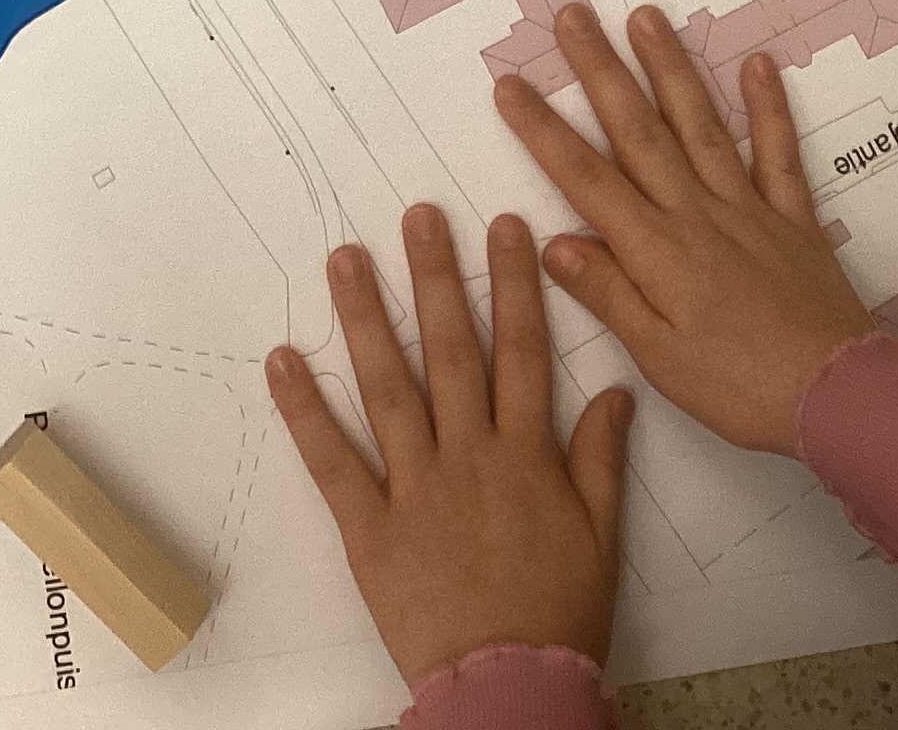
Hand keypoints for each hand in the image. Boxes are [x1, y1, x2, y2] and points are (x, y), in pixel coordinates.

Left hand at [265, 205, 631, 689]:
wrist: (511, 684)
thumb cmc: (560, 615)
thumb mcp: (603, 535)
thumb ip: (602, 458)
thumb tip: (614, 391)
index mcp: (527, 455)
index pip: (522, 351)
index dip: (514, 285)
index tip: (504, 228)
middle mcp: (470, 456)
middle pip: (452, 351)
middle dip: (435, 277)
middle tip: (417, 215)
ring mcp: (415, 488)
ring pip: (388, 388)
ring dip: (364, 318)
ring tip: (346, 259)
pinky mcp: (370, 527)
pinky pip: (332, 460)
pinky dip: (304, 410)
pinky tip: (283, 360)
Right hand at [496, 3, 876, 456]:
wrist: (838, 395)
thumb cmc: (738, 387)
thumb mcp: (658, 356)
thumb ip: (608, 293)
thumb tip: (553, 242)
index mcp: (656, 250)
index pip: (586, 178)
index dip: (544, 130)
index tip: (510, 84)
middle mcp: (696, 213)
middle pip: (638, 131)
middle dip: (601, 70)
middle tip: (573, 15)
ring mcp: (747, 208)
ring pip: (700, 125)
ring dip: (670, 68)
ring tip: (645, 16)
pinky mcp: (792, 218)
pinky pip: (778, 153)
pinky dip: (768, 107)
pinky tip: (756, 64)